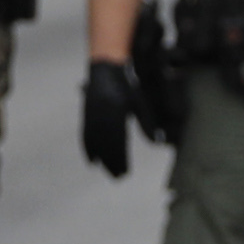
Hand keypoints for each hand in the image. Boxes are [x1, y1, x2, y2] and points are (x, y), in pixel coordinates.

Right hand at [81, 57, 138, 177]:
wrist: (106, 66)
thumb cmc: (128, 83)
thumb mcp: (140, 101)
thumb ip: (147, 122)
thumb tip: (158, 142)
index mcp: (117, 109)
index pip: (119, 139)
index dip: (121, 157)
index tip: (126, 171)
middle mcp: (102, 112)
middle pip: (106, 143)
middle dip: (111, 161)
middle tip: (117, 177)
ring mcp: (91, 113)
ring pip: (95, 140)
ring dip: (101, 158)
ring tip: (106, 172)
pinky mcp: (86, 113)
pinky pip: (86, 134)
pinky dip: (88, 148)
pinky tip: (92, 161)